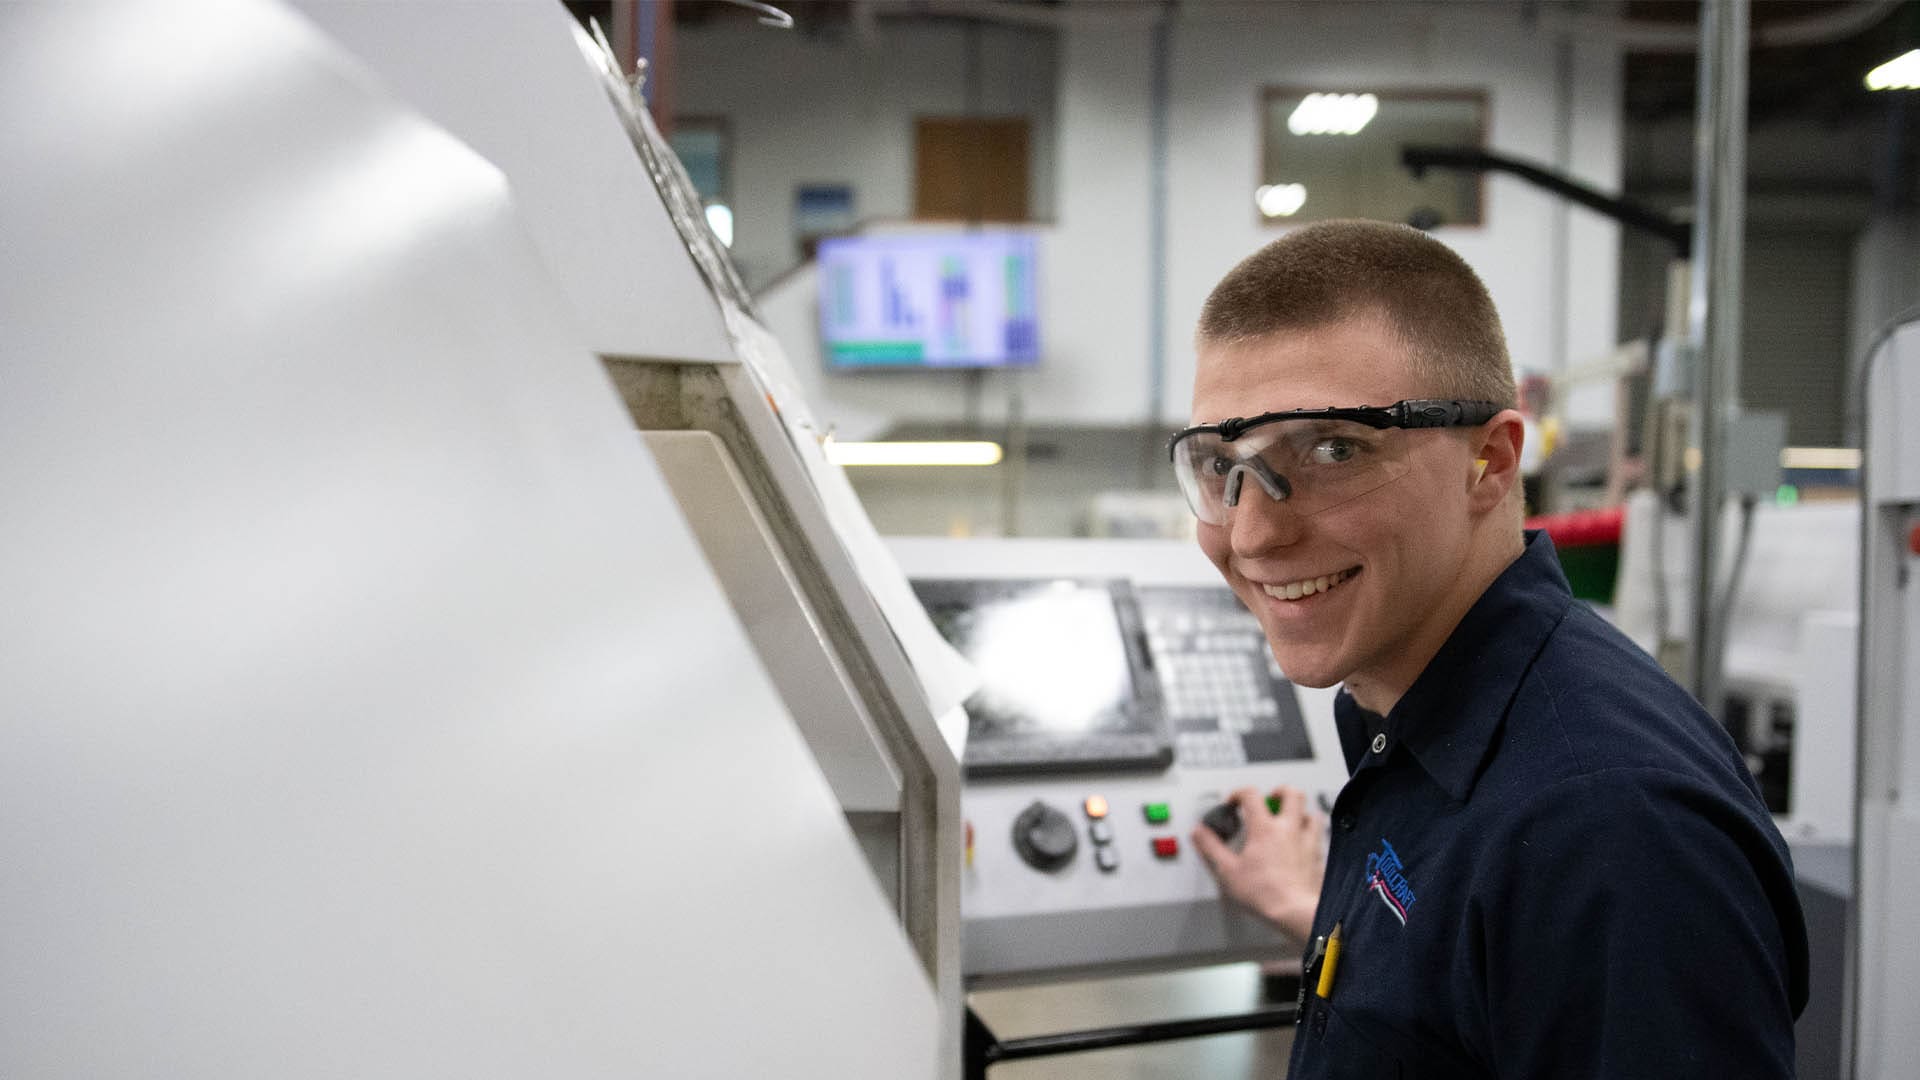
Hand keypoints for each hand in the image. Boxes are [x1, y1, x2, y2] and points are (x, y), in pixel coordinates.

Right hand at [1191, 785, 1325, 942]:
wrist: (1296, 912)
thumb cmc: (1264, 894)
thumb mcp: (1227, 871)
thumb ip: (1211, 848)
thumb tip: (1199, 832)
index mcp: (1264, 829)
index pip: (1251, 795)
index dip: (1239, 793)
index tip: (1233, 801)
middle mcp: (1289, 830)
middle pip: (1292, 794)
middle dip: (1280, 791)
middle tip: (1270, 797)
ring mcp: (1307, 842)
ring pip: (1312, 814)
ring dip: (1301, 811)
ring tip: (1290, 817)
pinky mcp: (1318, 858)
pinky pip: (1320, 837)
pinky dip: (1311, 834)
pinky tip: (1303, 843)